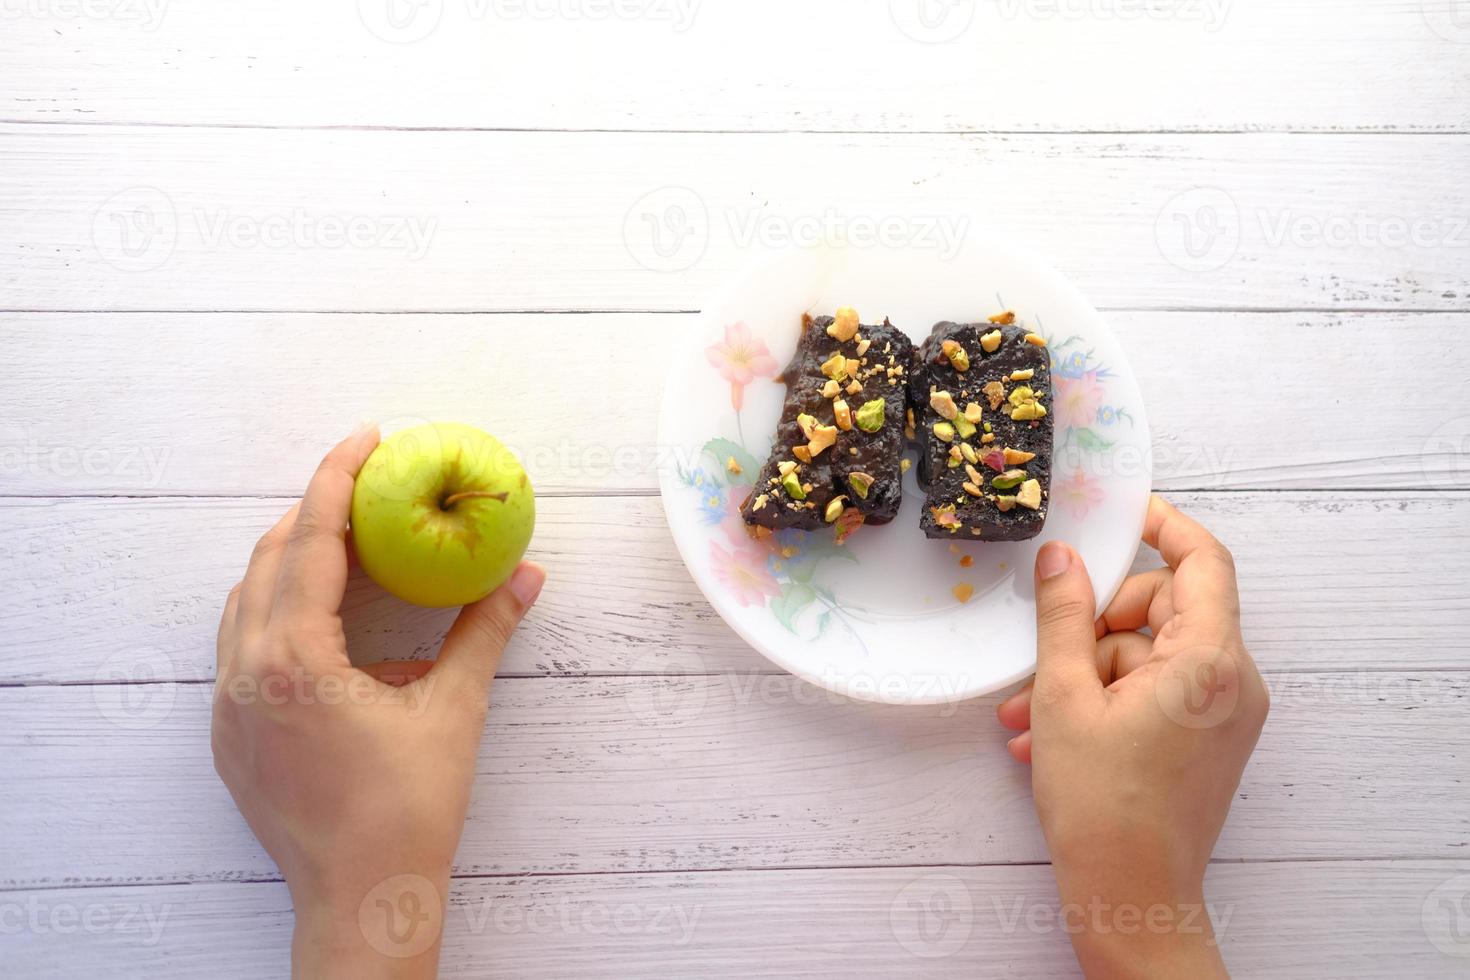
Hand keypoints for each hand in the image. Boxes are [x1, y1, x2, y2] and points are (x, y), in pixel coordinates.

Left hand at [212, 426, 545, 978]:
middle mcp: (243, 676)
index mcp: (292, 661)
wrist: (359, 900)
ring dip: (291, 557)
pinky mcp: (229, 735)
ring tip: (346, 537)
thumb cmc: (408, 812)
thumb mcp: (453, 713)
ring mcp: (227, 708)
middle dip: (314, 509)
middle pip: (267, 559)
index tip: (366, 437)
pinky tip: (321, 612)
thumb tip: (527, 576)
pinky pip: (239, 644)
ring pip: (245, 601)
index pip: (310, 542)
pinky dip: (276, 606)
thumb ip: (484, 633)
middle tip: (366, 482)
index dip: (337, 479)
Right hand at [997, 495, 1267, 979]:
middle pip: (1167, 608)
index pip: (1203, 561)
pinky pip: (1162, 691)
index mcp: (1210, 661)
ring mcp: (1229, 713)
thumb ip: (1063, 616)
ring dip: (1089, 672)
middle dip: (1099, 624)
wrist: (1131, 895)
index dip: (1165, 525)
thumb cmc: (1101, 804)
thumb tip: (1061, 557)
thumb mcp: (1063, 696)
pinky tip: (1052, 735)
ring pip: (1153, 654)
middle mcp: (1236, 681)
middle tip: (1049, 657)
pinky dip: (1111, 699)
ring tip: (1028, 716)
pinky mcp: (1215, 739)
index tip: (1126, 512)